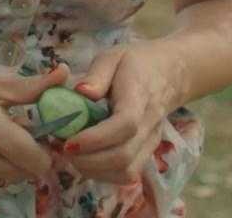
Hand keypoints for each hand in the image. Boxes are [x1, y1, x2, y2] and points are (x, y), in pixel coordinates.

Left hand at [61, 43, 185, 184]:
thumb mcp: (113, 57)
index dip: (95, 139)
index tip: (68, 142)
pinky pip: (127, 174)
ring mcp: (150, 143)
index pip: (124, 125)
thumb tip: (80, 93)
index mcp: (139, 97)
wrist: (169, 74)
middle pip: (123, 156)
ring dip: (94, 170)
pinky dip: (104, 175)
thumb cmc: (135, 63)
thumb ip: (97, 74)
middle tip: (62, 149)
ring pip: (126, 172)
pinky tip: (87, 160)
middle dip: (88, 160)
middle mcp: (149, 125)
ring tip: (73, 155)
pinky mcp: (147, 153)